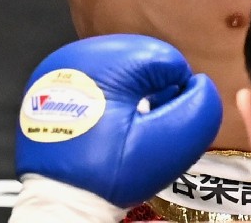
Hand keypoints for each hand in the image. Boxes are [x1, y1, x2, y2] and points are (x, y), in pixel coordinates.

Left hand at [10, 34, 221, 222]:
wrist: (57, 199)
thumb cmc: (109, 172)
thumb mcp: (166, 146)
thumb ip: (198, 109)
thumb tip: (200, 84)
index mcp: (106, 59)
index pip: (168, 61)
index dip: (176, 95)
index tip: (161, 124)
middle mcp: (79, 51)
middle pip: (142, 60)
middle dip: (152, 91)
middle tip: (143, 127)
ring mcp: (60, 64)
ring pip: (119, 66)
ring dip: (131, 91)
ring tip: (124, 126)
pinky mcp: (50, 80)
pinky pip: (95, 76)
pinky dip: (106, 95)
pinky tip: (103, 122)